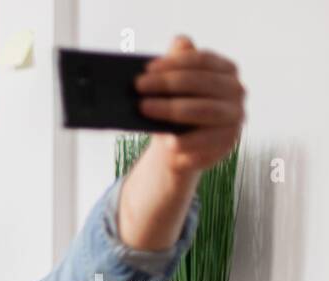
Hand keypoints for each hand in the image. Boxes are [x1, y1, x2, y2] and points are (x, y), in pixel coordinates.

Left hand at [136, 36, 244, 174]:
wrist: (179, 146)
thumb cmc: (176, 108)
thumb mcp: (174, 86)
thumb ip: (178, 62)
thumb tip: (180, 40)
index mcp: (225, 70)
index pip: (202, 60)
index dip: (175, 62)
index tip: (147, 68)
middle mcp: (236, 90)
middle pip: (201, 83)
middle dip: (168, 83)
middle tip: (138, 86)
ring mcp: (235, 116)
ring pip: (203, 110)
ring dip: (171, 109)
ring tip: (144, 108)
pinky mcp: (228, 141)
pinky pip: (206, 140)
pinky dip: (186, 141)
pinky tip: (168, 142)